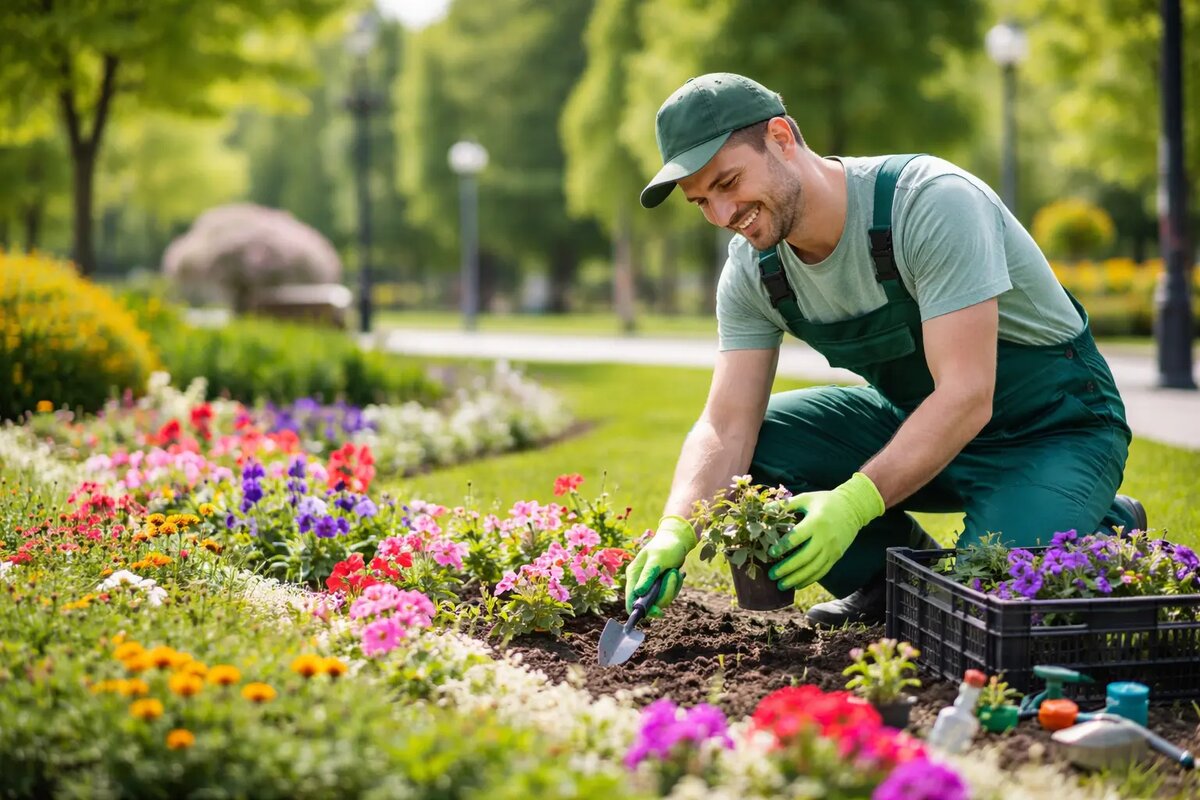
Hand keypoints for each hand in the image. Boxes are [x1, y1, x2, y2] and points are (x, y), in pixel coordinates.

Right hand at [624, 515, 694, 617]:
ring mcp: (650, 585)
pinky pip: (668, 595)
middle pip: (650, 603)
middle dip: (665, 593)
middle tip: (673, 575)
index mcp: (634, 575)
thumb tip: (638, 593)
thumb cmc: (665, 547)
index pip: (631, 600)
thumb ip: (648, 576)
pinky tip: (677, 573)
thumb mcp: (657, 560)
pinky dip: (675, 586)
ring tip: (675, 571)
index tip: (658, 611)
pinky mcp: (660, 586)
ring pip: (661, 600)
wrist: (677, 540)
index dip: (641, 610)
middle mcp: (640, 582)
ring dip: (672, 588)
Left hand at [766, 472, 884, 589]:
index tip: (770, 553)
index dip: (782, 546)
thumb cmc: (825, 501)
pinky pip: (822, 571)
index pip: (797, 537)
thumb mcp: (806, 498)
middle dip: (787, 568)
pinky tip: (797, 584)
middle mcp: (825, 537)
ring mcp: (832, 549)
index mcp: (816, 522)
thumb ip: (786, 505)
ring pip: (813, 568)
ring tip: (781, 585)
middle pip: (804, 557)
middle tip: (772, 575)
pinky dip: (809, 579)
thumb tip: (765, 509)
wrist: (853, 507)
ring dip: (797, 578)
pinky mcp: (836, 556)